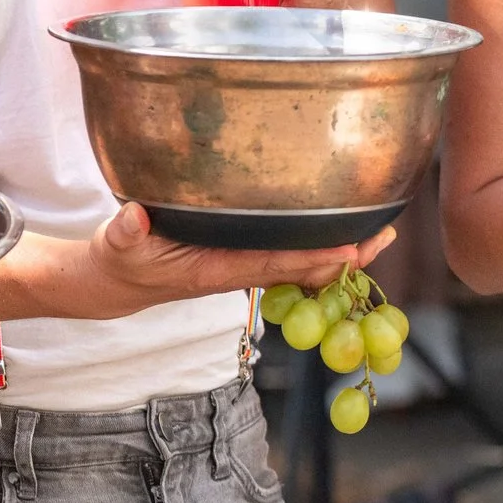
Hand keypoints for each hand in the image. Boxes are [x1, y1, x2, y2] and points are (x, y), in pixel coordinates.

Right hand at [88, 203, 395, 315]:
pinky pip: (286, 255)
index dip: (311, 260)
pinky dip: (316, 246)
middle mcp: (236, 271)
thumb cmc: (118, 262)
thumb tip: (133, 218)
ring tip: (381, 232)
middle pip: (301, 269)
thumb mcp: (115, 246)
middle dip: (344, 257)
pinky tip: (341, 231)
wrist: (116, 284)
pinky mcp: (239, 258)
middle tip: (387, 235)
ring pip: (300, 263)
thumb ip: (124, 232)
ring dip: (339, 252)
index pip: (272, 265)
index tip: (349, 252)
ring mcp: (241, 266)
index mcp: (214, 270)